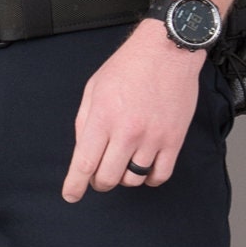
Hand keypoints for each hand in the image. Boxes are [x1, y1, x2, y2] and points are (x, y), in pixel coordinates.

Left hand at [61, 21, 203, 201]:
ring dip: (124, 178)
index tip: (70, 195)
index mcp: (103, 118)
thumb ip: (84, 122)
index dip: (75, 185)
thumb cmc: (128, 66)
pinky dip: (150, 179)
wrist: (167, 51)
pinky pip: (161, 175)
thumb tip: (82, 151)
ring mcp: (153, 138)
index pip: (84, 163)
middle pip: (108, 178)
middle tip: (98, 175)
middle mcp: (128, 131)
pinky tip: (144, 168)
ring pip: (134, 179)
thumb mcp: (93, 89)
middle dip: (98, 182)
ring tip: (122, 163)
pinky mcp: (174, 140)